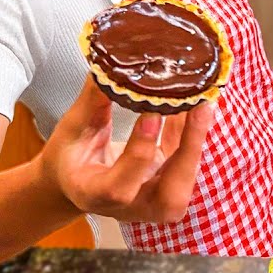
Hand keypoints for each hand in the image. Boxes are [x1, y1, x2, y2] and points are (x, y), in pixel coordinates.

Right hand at [38, 75, 216, 223]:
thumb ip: (92, 102)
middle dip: (189, 150)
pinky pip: (186, 161)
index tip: (152, 114)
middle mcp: (129, 207)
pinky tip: (197, 103)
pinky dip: (193, 132)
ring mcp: (153, 201)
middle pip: (169, 195)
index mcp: (95, 195)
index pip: (120, 187)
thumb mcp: (72, 130)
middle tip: (202, 108)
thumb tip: (111, 65)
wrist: (75, 180)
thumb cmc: (69, 156)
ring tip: (203, 100)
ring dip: (197, 138)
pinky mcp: (168, 185)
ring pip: (184, 177)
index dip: (139, 152)